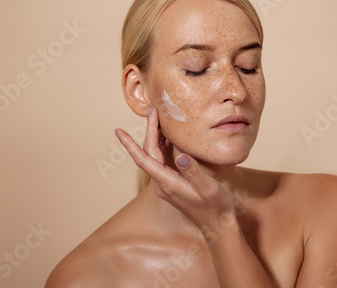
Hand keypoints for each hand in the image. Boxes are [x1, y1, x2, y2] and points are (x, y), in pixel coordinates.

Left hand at [115, 108, 236, 233]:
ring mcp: (166, 185)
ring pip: (154, 157)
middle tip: (152, 112)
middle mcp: (162, 184)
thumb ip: (194, 171)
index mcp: (168, 183)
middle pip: (148, 154)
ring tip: (158, 120)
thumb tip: (180, 155)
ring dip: (154, 139)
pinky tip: (168, 139)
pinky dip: (162, 147)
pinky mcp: (171, 185)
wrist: (218, 225)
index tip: (119, 131)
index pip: (144, 159)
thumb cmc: (215, 206)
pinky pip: (161, 162)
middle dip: (149, 132)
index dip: (130, 144)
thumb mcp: (208, 188)